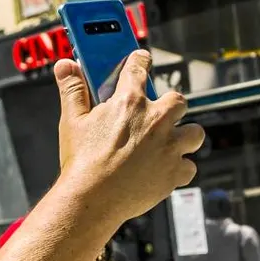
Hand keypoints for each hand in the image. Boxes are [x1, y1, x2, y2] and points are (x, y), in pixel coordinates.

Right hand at [53, 53, 203, 225]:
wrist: (91, 200)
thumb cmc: (81, 162)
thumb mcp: (72, 122)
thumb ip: (72, 90)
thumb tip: (65, 65)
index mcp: (130, 102)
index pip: (139, 69)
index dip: (140, 61)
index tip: (141, 60)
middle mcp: (156, 120)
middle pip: (178, 101)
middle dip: (170, 106)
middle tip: (156, 117)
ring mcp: (169, 147)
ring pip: (194, 133)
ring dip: (184, 137)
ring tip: (169, 145)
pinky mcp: (175, 172)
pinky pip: (188, 168)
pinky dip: (178, 170)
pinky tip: (163, 172)